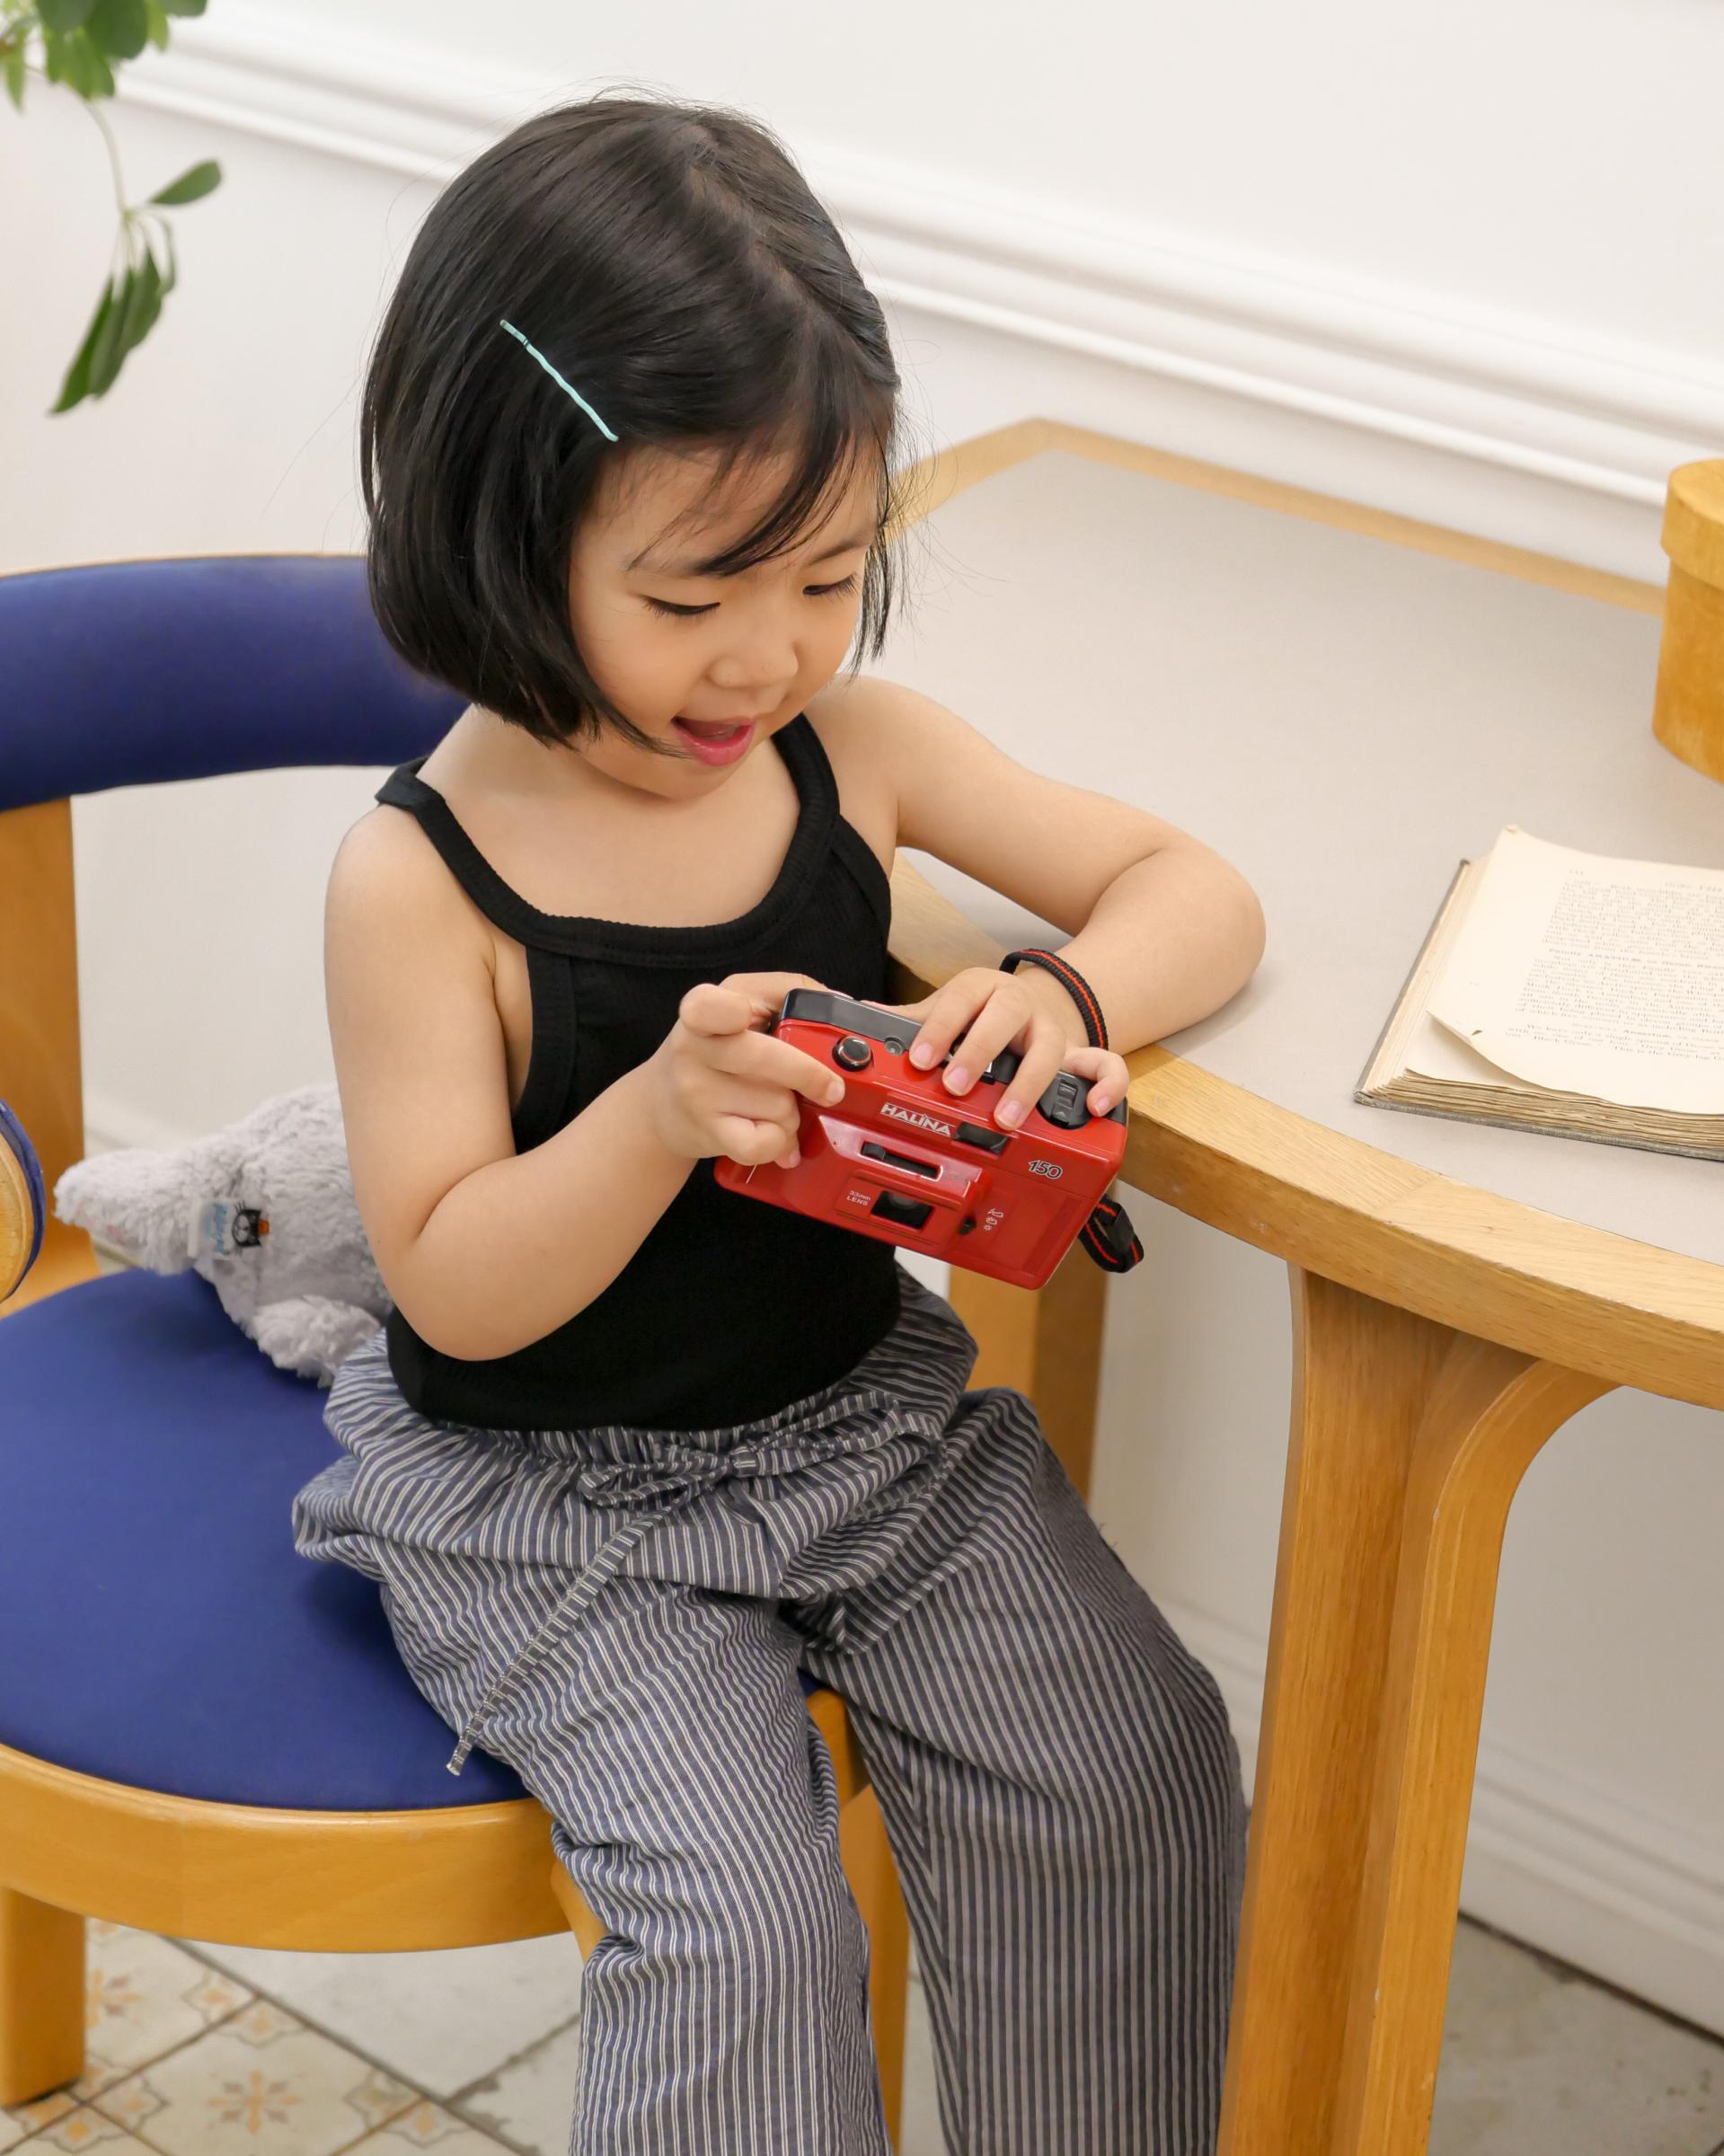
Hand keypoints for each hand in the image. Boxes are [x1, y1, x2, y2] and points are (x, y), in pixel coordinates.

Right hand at [646, 971, 845, 1170]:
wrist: (659, 1106)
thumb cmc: (714, 1051)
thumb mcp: (738, 1006)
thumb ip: (791, 996)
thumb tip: (852, 1009)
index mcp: (703, 1008)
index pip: (714, 1006)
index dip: (737, 1011)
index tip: (750, 1019)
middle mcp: (693, 1048)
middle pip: (768, 1059)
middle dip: (810, 1075)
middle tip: (831, 1088)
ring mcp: (697, 1093)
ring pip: (778, 1105)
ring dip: (794, 1113)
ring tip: (783, 1111)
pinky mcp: (707, 1132)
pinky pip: (763, 1143)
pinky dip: (780, 1143)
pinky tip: (777, 1139)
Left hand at [879, 965, 1129, 1128]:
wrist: (1032, 1010)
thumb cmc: (979, 1017)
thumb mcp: (944, 1013)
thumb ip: (906, 1023)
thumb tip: (850, 1022)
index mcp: (982, 991)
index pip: (962, 997)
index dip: (941, 1026)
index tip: (921, 1058)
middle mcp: (1019, 1007)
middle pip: (1006, 1016)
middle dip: (980, 1051)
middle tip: (956, 1086)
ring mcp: (1053, 1032)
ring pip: (1050, 1047)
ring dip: (1028, 1084)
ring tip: (1005, 1118)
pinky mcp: (1081, 1056)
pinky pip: (1106, 1065)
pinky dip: (1106, 1085)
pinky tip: (1094, 1109)